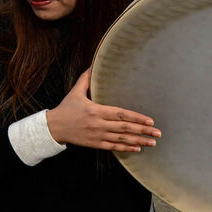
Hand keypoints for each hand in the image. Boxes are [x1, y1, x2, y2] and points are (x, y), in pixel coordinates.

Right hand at [45, 69, 159, 152]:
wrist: (53, 127)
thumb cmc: (66, 108)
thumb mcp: (75, 91)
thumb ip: (86, 78)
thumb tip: (94, 64)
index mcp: (96, 110)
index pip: (120, 114)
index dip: (136, 118)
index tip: (150, 121)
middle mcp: (98, 124)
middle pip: (124, 128)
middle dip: (143, 131)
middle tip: (158, 133)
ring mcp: (97, 135)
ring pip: (121, 139)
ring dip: (138, 141)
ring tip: (152, 142)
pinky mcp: (95, 144)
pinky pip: (113, 147)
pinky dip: (126, 148)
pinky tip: (138, 148)